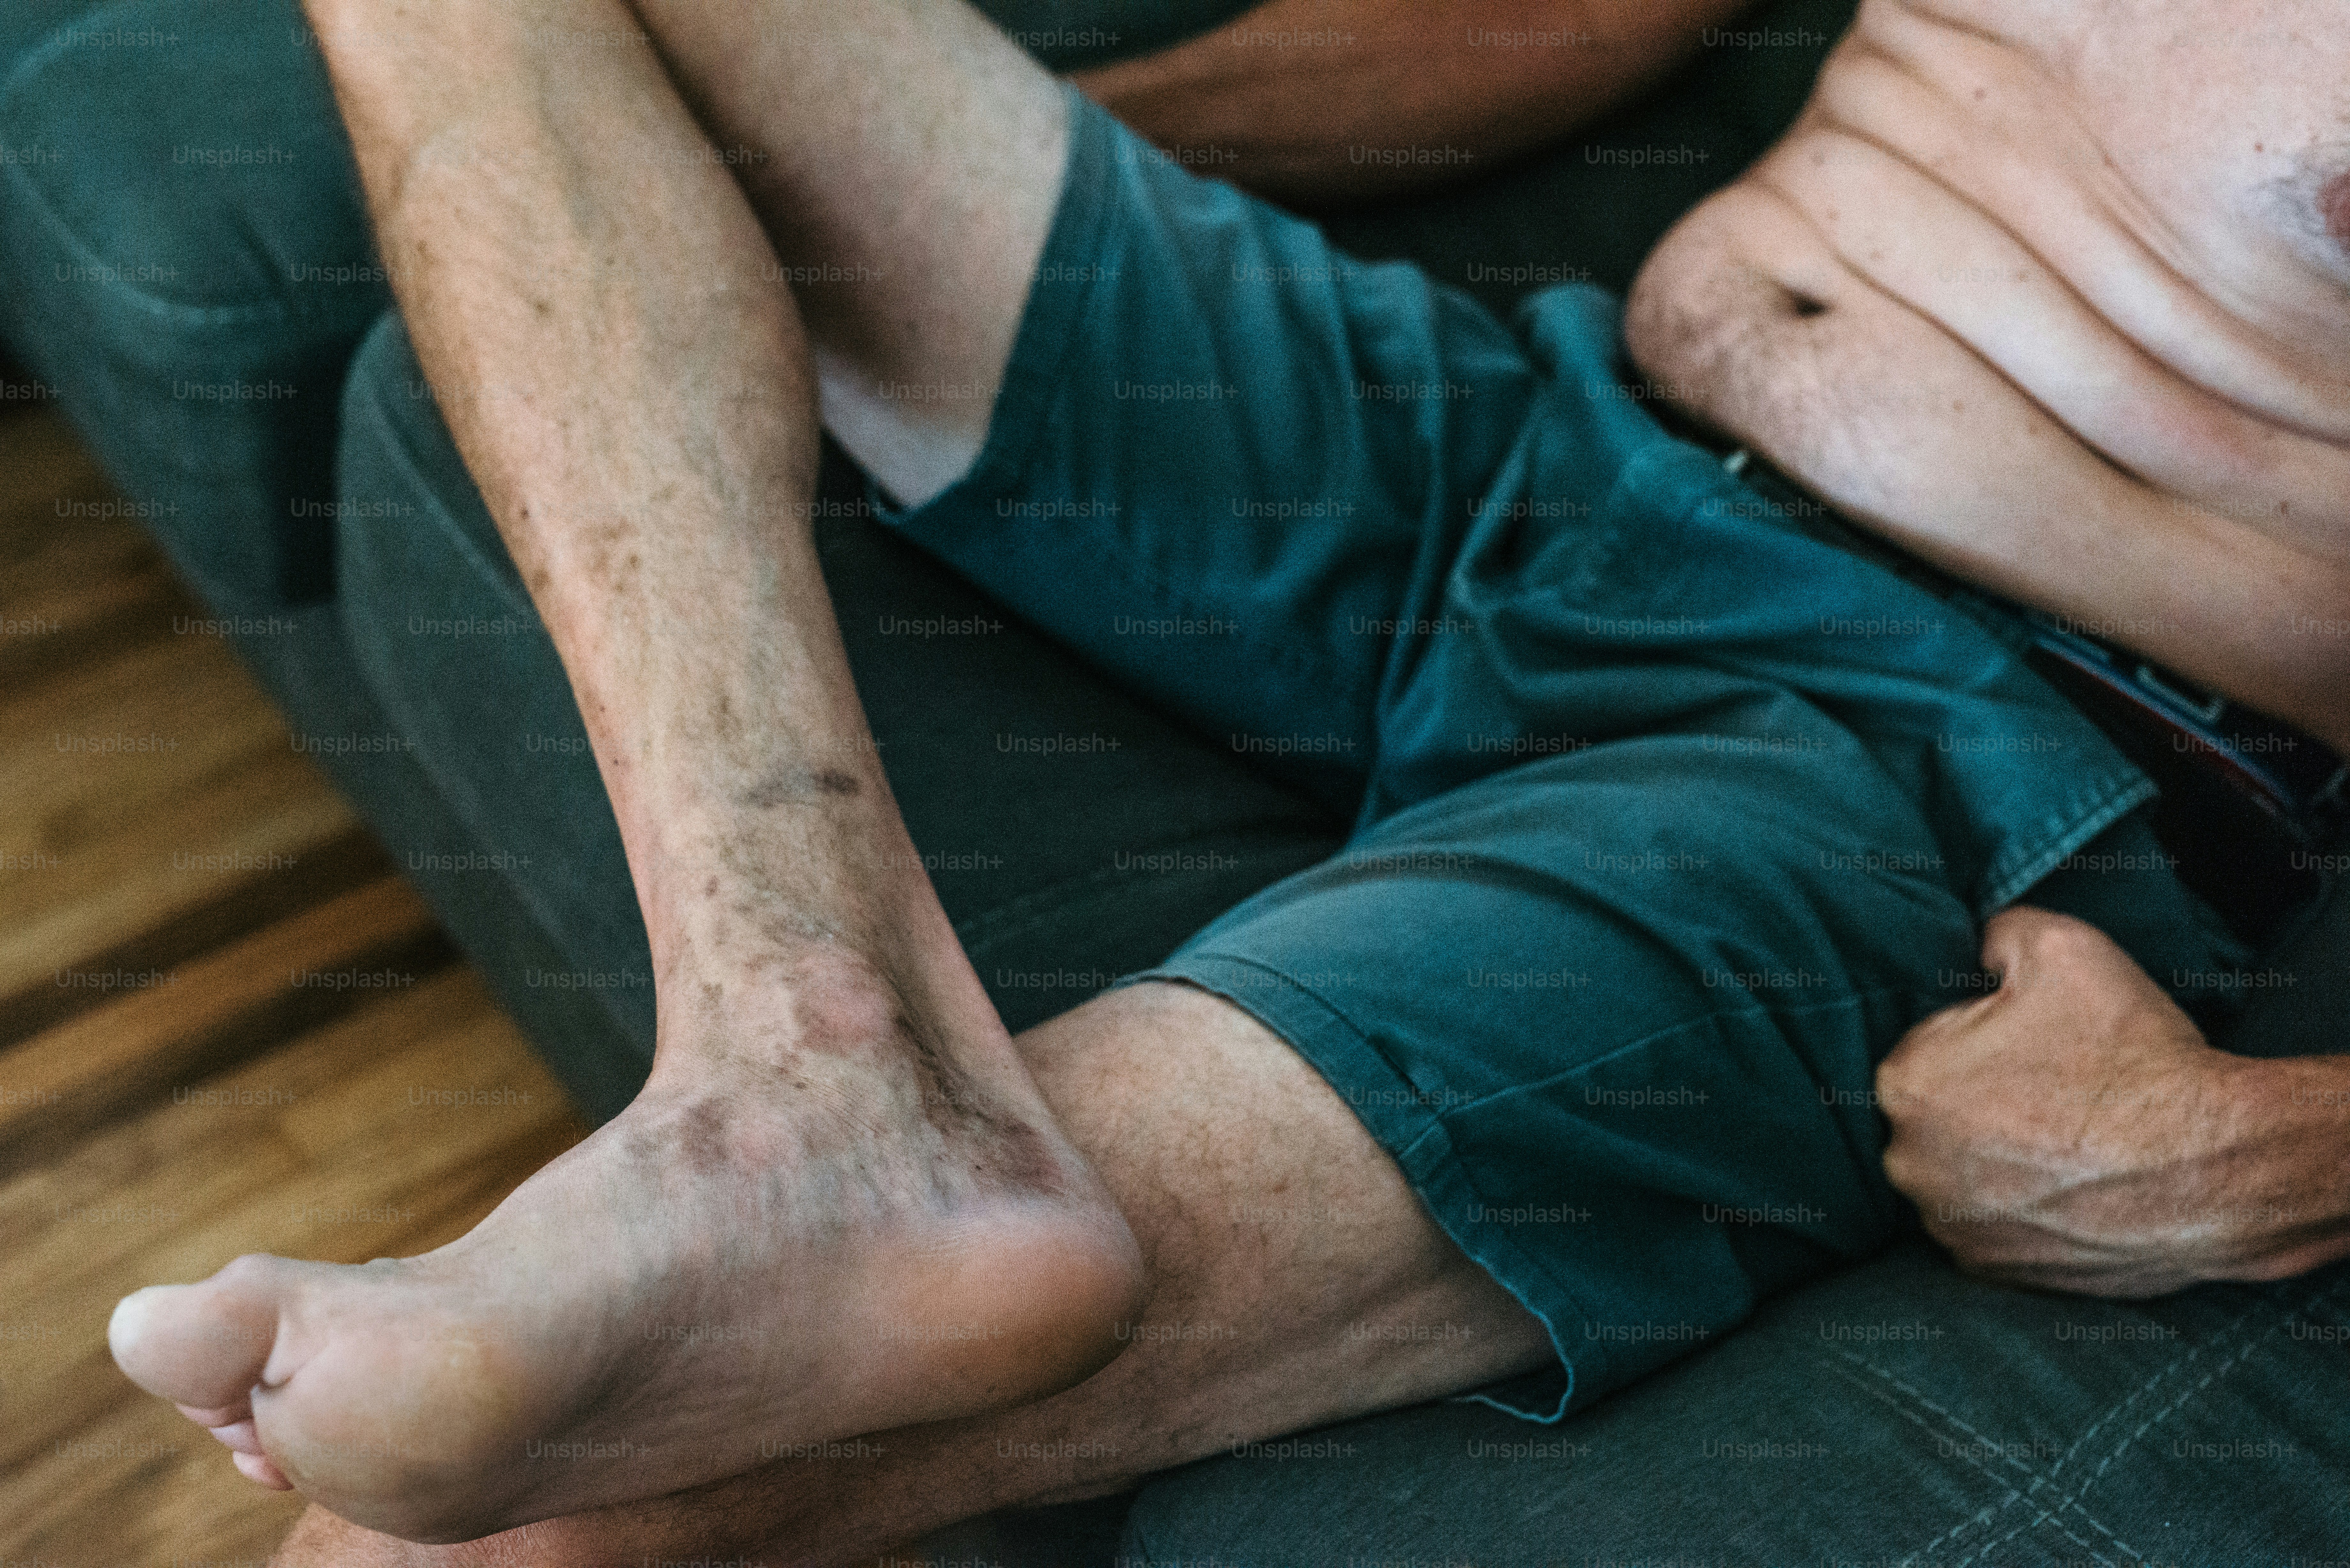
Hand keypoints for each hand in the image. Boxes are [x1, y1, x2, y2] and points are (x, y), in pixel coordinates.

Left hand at [1877, 907, 2329, 1295]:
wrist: (2212, 1164)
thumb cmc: (2131, 1054)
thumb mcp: (2059, 946)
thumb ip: (1998, 934)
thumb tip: (1980, 945)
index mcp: (1905, 1082)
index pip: (1932, 1045)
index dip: (1989, 1038)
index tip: (2040, 1046)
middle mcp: (1908, 1162)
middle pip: (1939, 1113)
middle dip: (1984, 1100)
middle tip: (2059, 1094)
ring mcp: (1949, 1225)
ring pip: (1962, 1173)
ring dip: (2001, 1159)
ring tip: (2070, 1143)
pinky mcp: (1992, 1270)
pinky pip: (1992, 1226)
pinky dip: (2024, 1209)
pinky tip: (2071, 1189)